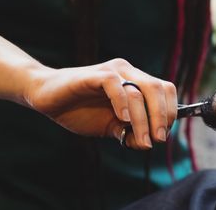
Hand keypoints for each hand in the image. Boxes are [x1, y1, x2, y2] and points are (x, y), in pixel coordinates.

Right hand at [23, 58, 177, 148]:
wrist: (45, 97)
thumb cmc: (79, 110)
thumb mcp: (109, 126)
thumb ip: (128, 133)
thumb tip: (148, 144)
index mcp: (135, 81)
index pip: (165, 90)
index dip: (170, 112)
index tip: (163, 135)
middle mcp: (128, 72)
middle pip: (158, 89)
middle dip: (162, 117)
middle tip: (158, 139)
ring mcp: (112, 71)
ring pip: (139, 91)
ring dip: (144, 119)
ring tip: (141, 140)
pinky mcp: (94, 75)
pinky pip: (115, 85)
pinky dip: (122, 103)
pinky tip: (122, 120)